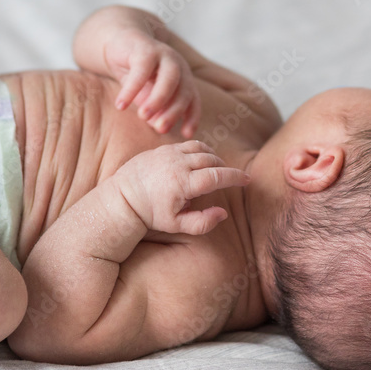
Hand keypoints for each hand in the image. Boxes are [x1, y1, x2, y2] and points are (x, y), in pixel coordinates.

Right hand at [104, 28, 201, 137]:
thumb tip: (158, 126)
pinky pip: (140, 71)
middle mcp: (178, 66)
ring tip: (143, 116)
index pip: (193, 100)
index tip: (187, 134)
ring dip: (157, 100)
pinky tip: (121, 105)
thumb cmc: (136, 74)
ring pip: (168, 79)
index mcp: (183, 79)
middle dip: (173, 112)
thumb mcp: (147, 95)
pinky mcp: (145, 49)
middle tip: (160, 129)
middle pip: (184, 91)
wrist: (119, 42)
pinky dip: (131, 90)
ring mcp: (164, 56)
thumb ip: (155, 109)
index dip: (192, 117)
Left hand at [114, 141, 249, 234]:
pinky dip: (200, 150)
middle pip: (212, 160)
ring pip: (201, 148)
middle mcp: (177, 164)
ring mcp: (169, 153)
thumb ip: (202, 223)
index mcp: (182, 183)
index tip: (247, 179)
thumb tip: (223, 212)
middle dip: (226, 168)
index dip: (236, 177)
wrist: (123, 198)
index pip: (217, 176)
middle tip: (232, 178)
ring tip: (218, 169)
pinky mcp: (162, 148)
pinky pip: (188, 144)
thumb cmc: (150, 214)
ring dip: (214, 157)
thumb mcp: (176, 225)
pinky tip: (201, 161)